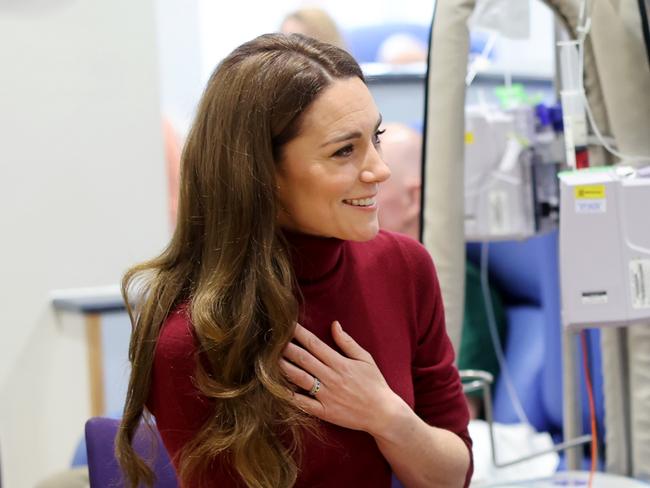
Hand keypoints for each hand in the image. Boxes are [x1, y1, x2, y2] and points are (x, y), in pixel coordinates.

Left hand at [280, 321, 403, 435]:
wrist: (383, 413)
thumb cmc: (375, 384)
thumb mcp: (365, 359)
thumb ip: (347, 342)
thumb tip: (334, 324)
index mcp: (340, 363)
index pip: (315, 344)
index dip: (299, 333)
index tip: (286, 324)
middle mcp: (331, 378)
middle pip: (303, 359)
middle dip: (286, 347)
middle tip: (270, 338)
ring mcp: (326, 395)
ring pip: (300, 379)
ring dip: (284, 368)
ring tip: (269, 359)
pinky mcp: (324, 412)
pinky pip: (304, 404)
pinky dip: (291, 397)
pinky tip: (277, 389)